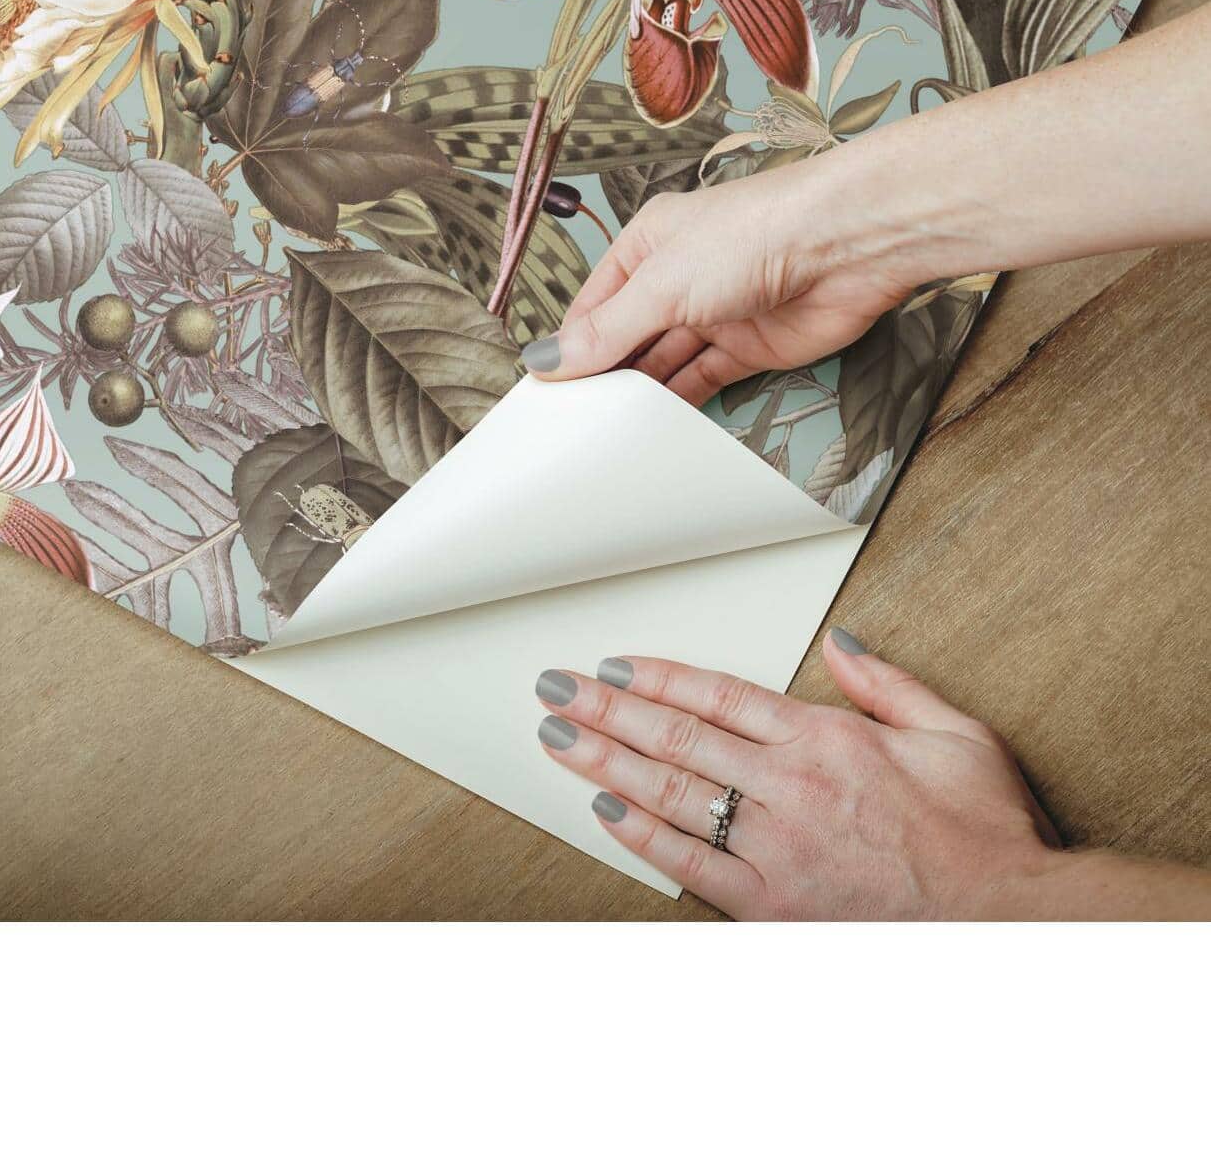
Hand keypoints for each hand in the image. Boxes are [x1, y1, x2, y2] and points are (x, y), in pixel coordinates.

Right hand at [521, 171, 914, 406]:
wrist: (847, 245)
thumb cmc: (755, 234)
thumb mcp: (661, 284)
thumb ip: (605, 330)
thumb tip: (547, 359)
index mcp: (648, 245)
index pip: (594, 304)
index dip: (570, 346)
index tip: (545, 390)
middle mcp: (679, 278)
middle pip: (627, 336)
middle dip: (604, 374)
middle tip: (571, 421)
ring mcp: (715, 314)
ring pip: (663, 362)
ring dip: (640, 393)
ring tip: (605, 432)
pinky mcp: (749, 348)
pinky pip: (703, 381)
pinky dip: (680, 403)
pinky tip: (654, 427)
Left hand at [534, 629, 1065, 919]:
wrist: (1011, 923)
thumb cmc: (984, 834)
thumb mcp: (955, 733)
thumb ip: (886, 684)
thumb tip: (839, 644)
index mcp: (826, 740)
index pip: (718, 695)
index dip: (657, 676)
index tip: (614, 663)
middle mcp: (791, 788)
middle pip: (677, 737)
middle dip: (607, 708)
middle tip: (557, 688)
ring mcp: (776, 848)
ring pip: (670, 794)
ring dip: (605, 762)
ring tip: (558, 737)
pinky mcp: (773, 905)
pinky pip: (690, 866)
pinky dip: (642, 837)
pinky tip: (604, 811)